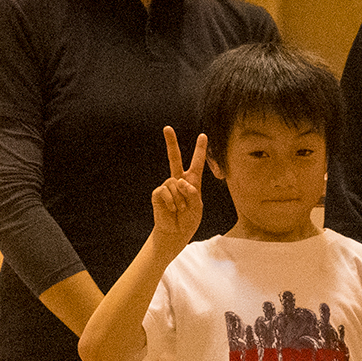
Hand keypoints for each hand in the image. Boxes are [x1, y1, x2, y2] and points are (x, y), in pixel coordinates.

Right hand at [148, 126, 206, 254]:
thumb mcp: (198, 208)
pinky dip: (172, 202)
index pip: (197, 163)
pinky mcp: (158, 193)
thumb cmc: (188, 220)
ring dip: (181, 199)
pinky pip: (166, 191)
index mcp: (192, 182)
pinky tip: (171, 209)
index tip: (203, 135)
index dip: (200, 150)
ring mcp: (167, 186)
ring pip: (175, 183)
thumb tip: (180, 181)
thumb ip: (193, 194)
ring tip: (180, 209)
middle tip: (167, 127)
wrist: (175, 233)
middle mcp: (178, 181)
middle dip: (171, 143)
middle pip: (174, 158)